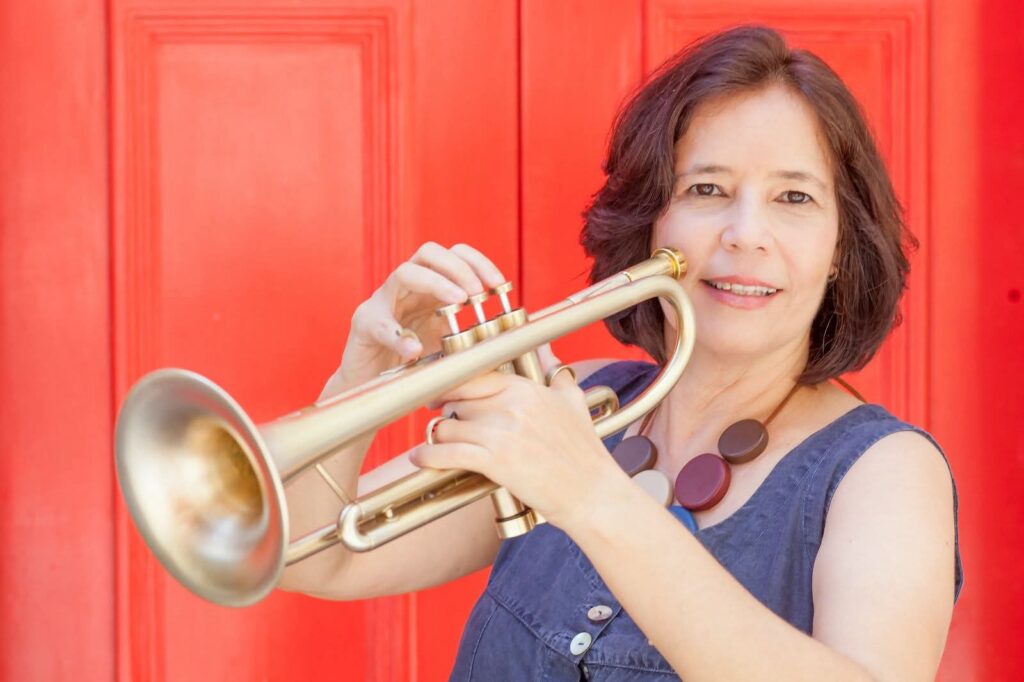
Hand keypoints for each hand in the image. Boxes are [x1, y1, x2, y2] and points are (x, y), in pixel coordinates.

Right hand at [329, 242, 505, 393]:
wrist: (372, 387)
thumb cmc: (413, 364)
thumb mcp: (448, 345)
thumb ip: (470, 335)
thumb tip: (507, 337)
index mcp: (429, 286)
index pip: (454, 255)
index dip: (479, 263)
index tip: (500, 285)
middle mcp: (405, 286)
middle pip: (428, 252)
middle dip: (458, 268)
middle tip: (477, 293)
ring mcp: (382, 302)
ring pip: (404, 273)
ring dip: (435, 283)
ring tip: (457, 303)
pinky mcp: (364, 325)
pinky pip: (380, 323)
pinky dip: (399, 336)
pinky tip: (415, 349)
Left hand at [408, 355, 625, 530]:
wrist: (592, 492)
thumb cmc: (584, 453)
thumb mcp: (574, 403)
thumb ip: (557, 378)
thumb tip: (551, 359)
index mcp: (525, 389)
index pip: (474, 376)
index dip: (451, 385)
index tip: (440, 393)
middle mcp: (510, 405)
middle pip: (457, 402)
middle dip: (448, 415)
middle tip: (445, 425)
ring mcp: (501, 433)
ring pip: (449, 427)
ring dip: (439, 437)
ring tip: (437, 445)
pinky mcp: (494, 461)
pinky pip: (448, 453)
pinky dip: (429, 456)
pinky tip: (420, 458)